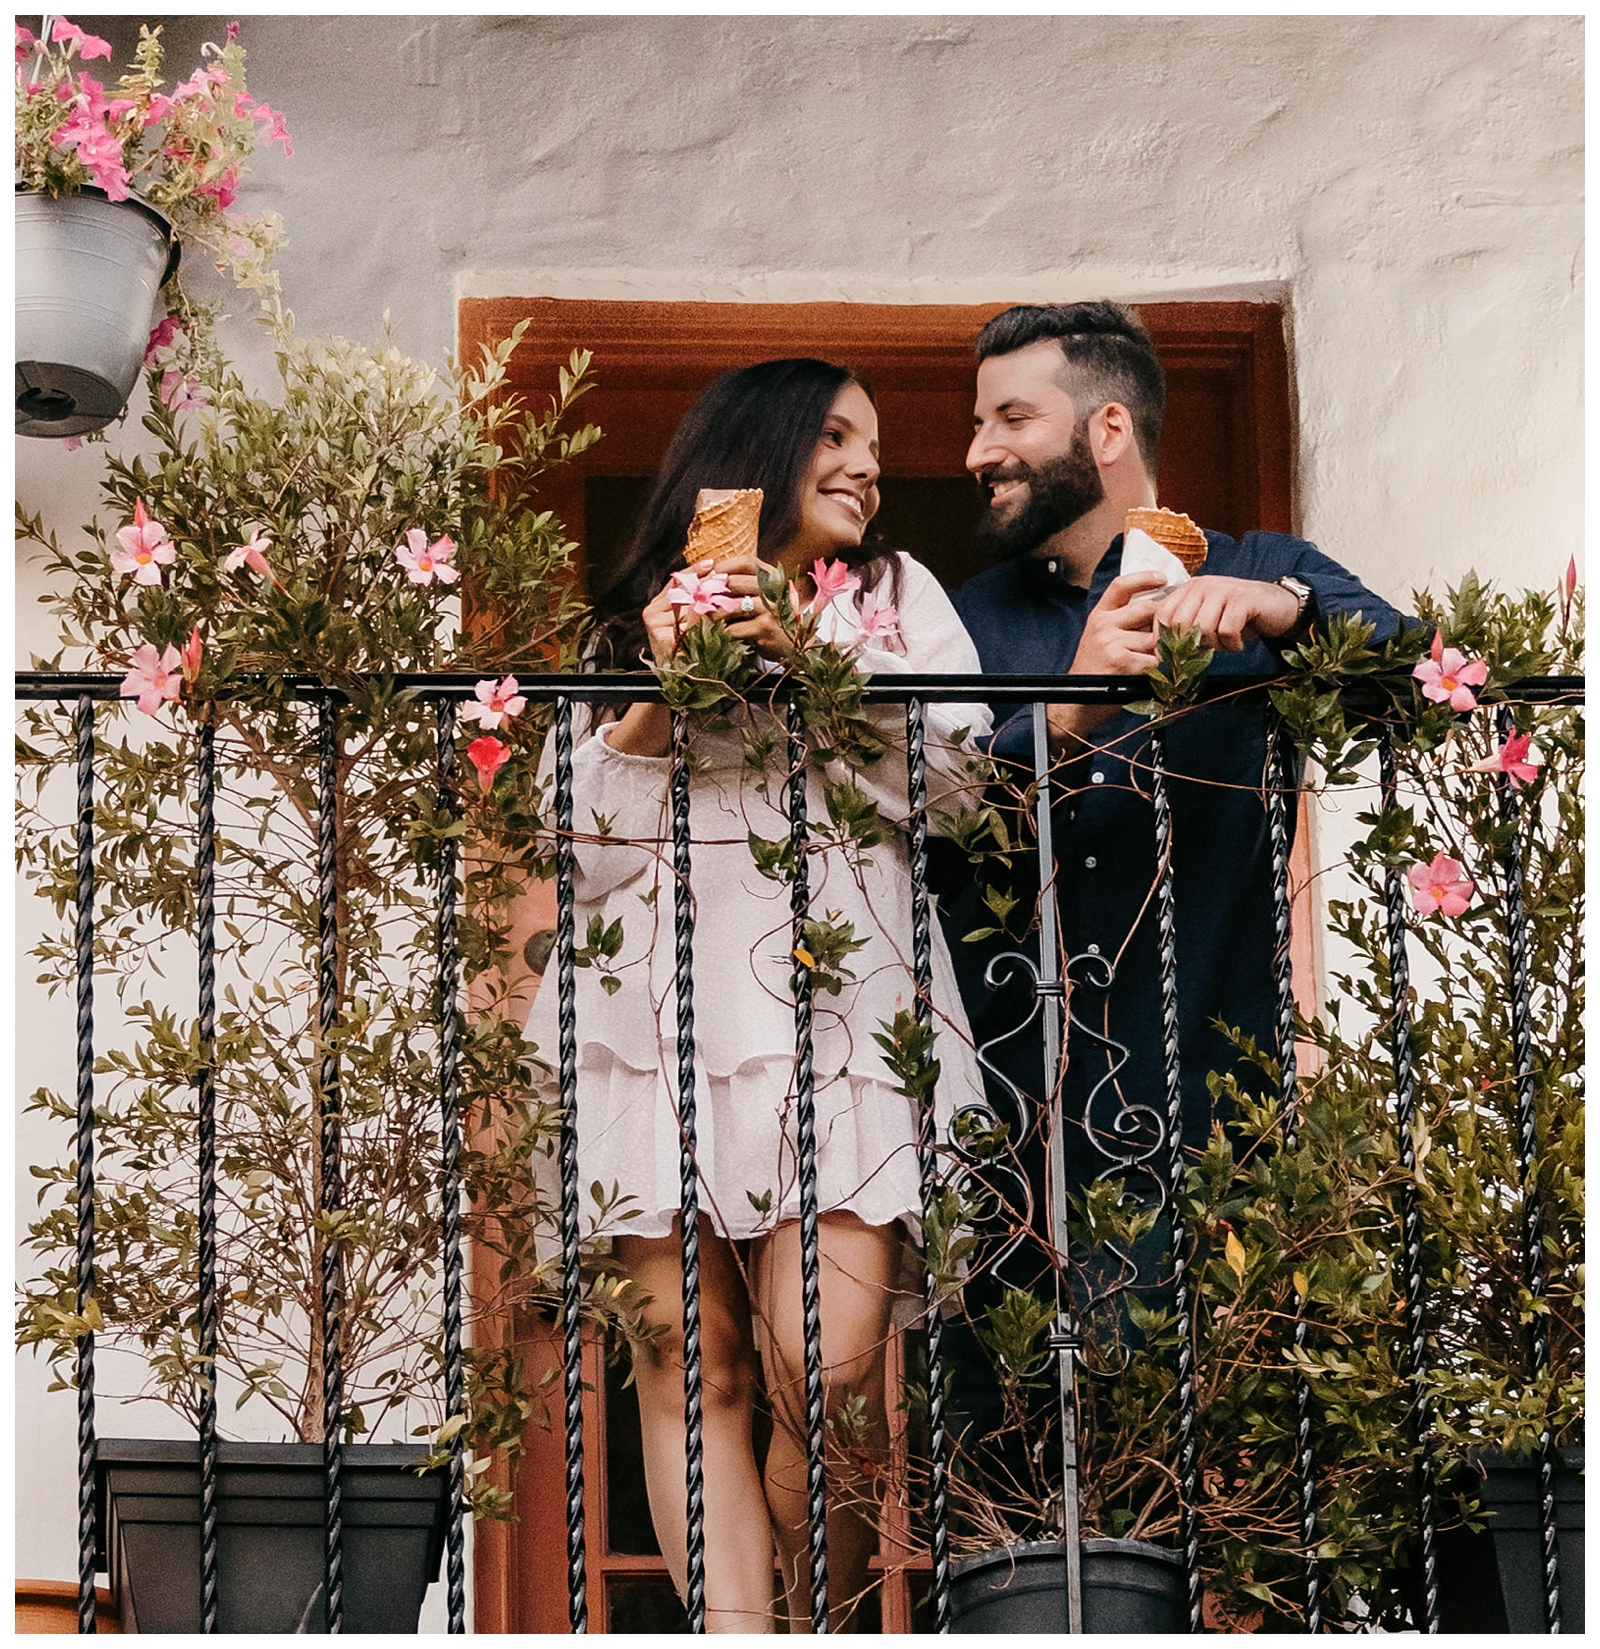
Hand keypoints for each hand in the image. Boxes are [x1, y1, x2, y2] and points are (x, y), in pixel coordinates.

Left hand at [702, 552, 797, 662]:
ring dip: (712, 614)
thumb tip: (711, 575)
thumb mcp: (766, 597)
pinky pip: (734, 627)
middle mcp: (775, 590)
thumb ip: (747, 585)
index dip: (726, 566)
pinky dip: (720, 631)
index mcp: (774, 578)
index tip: (711, 575)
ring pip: (731, 606)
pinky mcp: (765, 628)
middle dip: (711, 591)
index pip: (747, 562)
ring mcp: (771, 608)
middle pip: (734, 582)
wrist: (796, 647)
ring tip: (701, 619)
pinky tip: (713, 634)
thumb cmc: (774, 620)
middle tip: (696, 600)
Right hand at [1046, 571, 1164, 750]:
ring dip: (1156, 651)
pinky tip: (1138, 675)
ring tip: (1140, 663)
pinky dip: (1152, 669)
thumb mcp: (1098, 637)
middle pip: (1149, 609)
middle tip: (1156, 638)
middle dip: (1159, 623)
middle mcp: (1103, 625)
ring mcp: (1113, 643)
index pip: (1122, 585)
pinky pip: (1154, 660)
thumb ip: (1121, 620)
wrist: (1076, 702)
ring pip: (1155, 637)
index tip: (1162, 578)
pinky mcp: (1123, 662)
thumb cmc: (1093, 670)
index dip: (1145, 578)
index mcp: (1099, 616)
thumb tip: (1156, 605)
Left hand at [1154, 575, 1299, 652]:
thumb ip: (1186, 629)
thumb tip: (1161, 654)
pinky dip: (1232, 644)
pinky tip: (1240, 643)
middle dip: (1192, 645)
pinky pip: (1226, 631)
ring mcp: (1223, 589)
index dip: (1163, 639)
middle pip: (1180, 623)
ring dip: (1215, 646)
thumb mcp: (1208, 620)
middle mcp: (1203, 585)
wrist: (1281, 607)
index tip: (1171, 657)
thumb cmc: (1241, 618)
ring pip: (1203, 628)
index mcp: (1190, 588)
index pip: (1162, 614)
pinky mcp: (1242, 599)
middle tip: (1210, 650)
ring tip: (1228, 644)